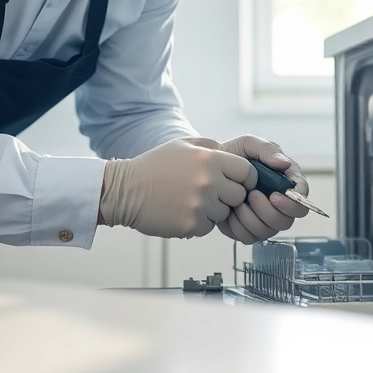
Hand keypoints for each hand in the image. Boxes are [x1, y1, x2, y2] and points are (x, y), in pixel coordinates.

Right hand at [99, 138, 253, 238]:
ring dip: (213, 210)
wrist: (125, 190)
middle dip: (229, 196)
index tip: (236, 182)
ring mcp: (199, 205)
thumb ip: (210, 146)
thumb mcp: (182, 145)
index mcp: (208, 159)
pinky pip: (208, 227)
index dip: (245, 178)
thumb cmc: (154, 166)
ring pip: (224, 213)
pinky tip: (181, 211)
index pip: (247, 172)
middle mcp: (207, 181)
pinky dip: (198, 222)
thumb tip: (233, 154)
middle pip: (239, 195)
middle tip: (210, 193)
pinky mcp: (190, 225)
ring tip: (190, 200)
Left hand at [214, 135, 310, 243]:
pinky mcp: (247, 229)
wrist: (209, 168)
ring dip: (251, 219)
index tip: (274, 196)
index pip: (302, 201)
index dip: (292, 203)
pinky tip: (230, 212)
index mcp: (286, 184)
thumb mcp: (250, 144)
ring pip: (267, 232)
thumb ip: (269, 150)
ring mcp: (263, 219)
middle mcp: (278, 205)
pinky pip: (248, 238)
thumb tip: (284, 164)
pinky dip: (238, 227)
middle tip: (252, 196)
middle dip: (268, 212)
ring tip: (238, 202)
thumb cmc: (233, 154)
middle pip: (286, 222)